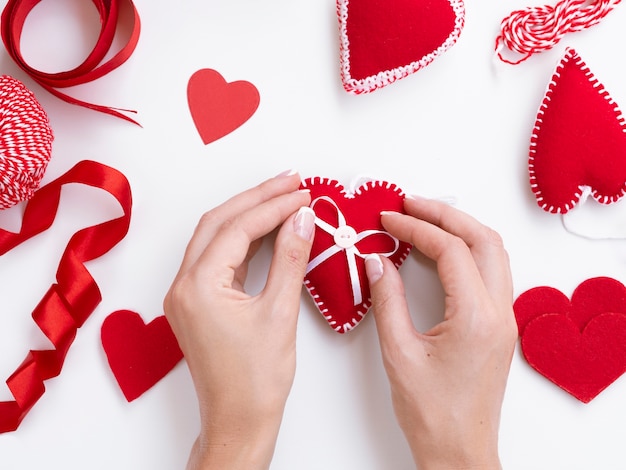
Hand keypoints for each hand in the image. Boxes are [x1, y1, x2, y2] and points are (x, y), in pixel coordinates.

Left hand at [163, 171, 314, 469]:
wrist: (238, 421)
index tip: (302, 193)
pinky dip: (242, 239)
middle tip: (291, 182)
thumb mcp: (279, 312)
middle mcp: (183, 285)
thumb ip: (289, 258)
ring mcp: (186, 293)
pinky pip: (217, 257)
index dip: (273, 206)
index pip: (237, 228)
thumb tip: (302, 218)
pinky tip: (266, 230)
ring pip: (215, 237)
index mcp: (198, 287)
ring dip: (248, 215)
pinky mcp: (196, 302)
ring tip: (282, 198)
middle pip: (219, 222)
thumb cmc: (256, 380)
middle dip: (256, 198)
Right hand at [364, 196, 516, 469]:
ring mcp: (504, 319)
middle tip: (410, 203)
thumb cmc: (431, 413)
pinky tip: (441, 250)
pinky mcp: (499, 326)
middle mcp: (499, 313)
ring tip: (424, 218)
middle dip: (445, 215)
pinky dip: (467, 250)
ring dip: (460, 229)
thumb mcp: (398, 352)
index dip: (416, 227)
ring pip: (493, 253)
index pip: (450, 250)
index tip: (388, 219)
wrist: (459, 450)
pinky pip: (491, 272)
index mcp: (476, 317)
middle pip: (482, 240)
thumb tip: (377, 261)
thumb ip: (386, 299)